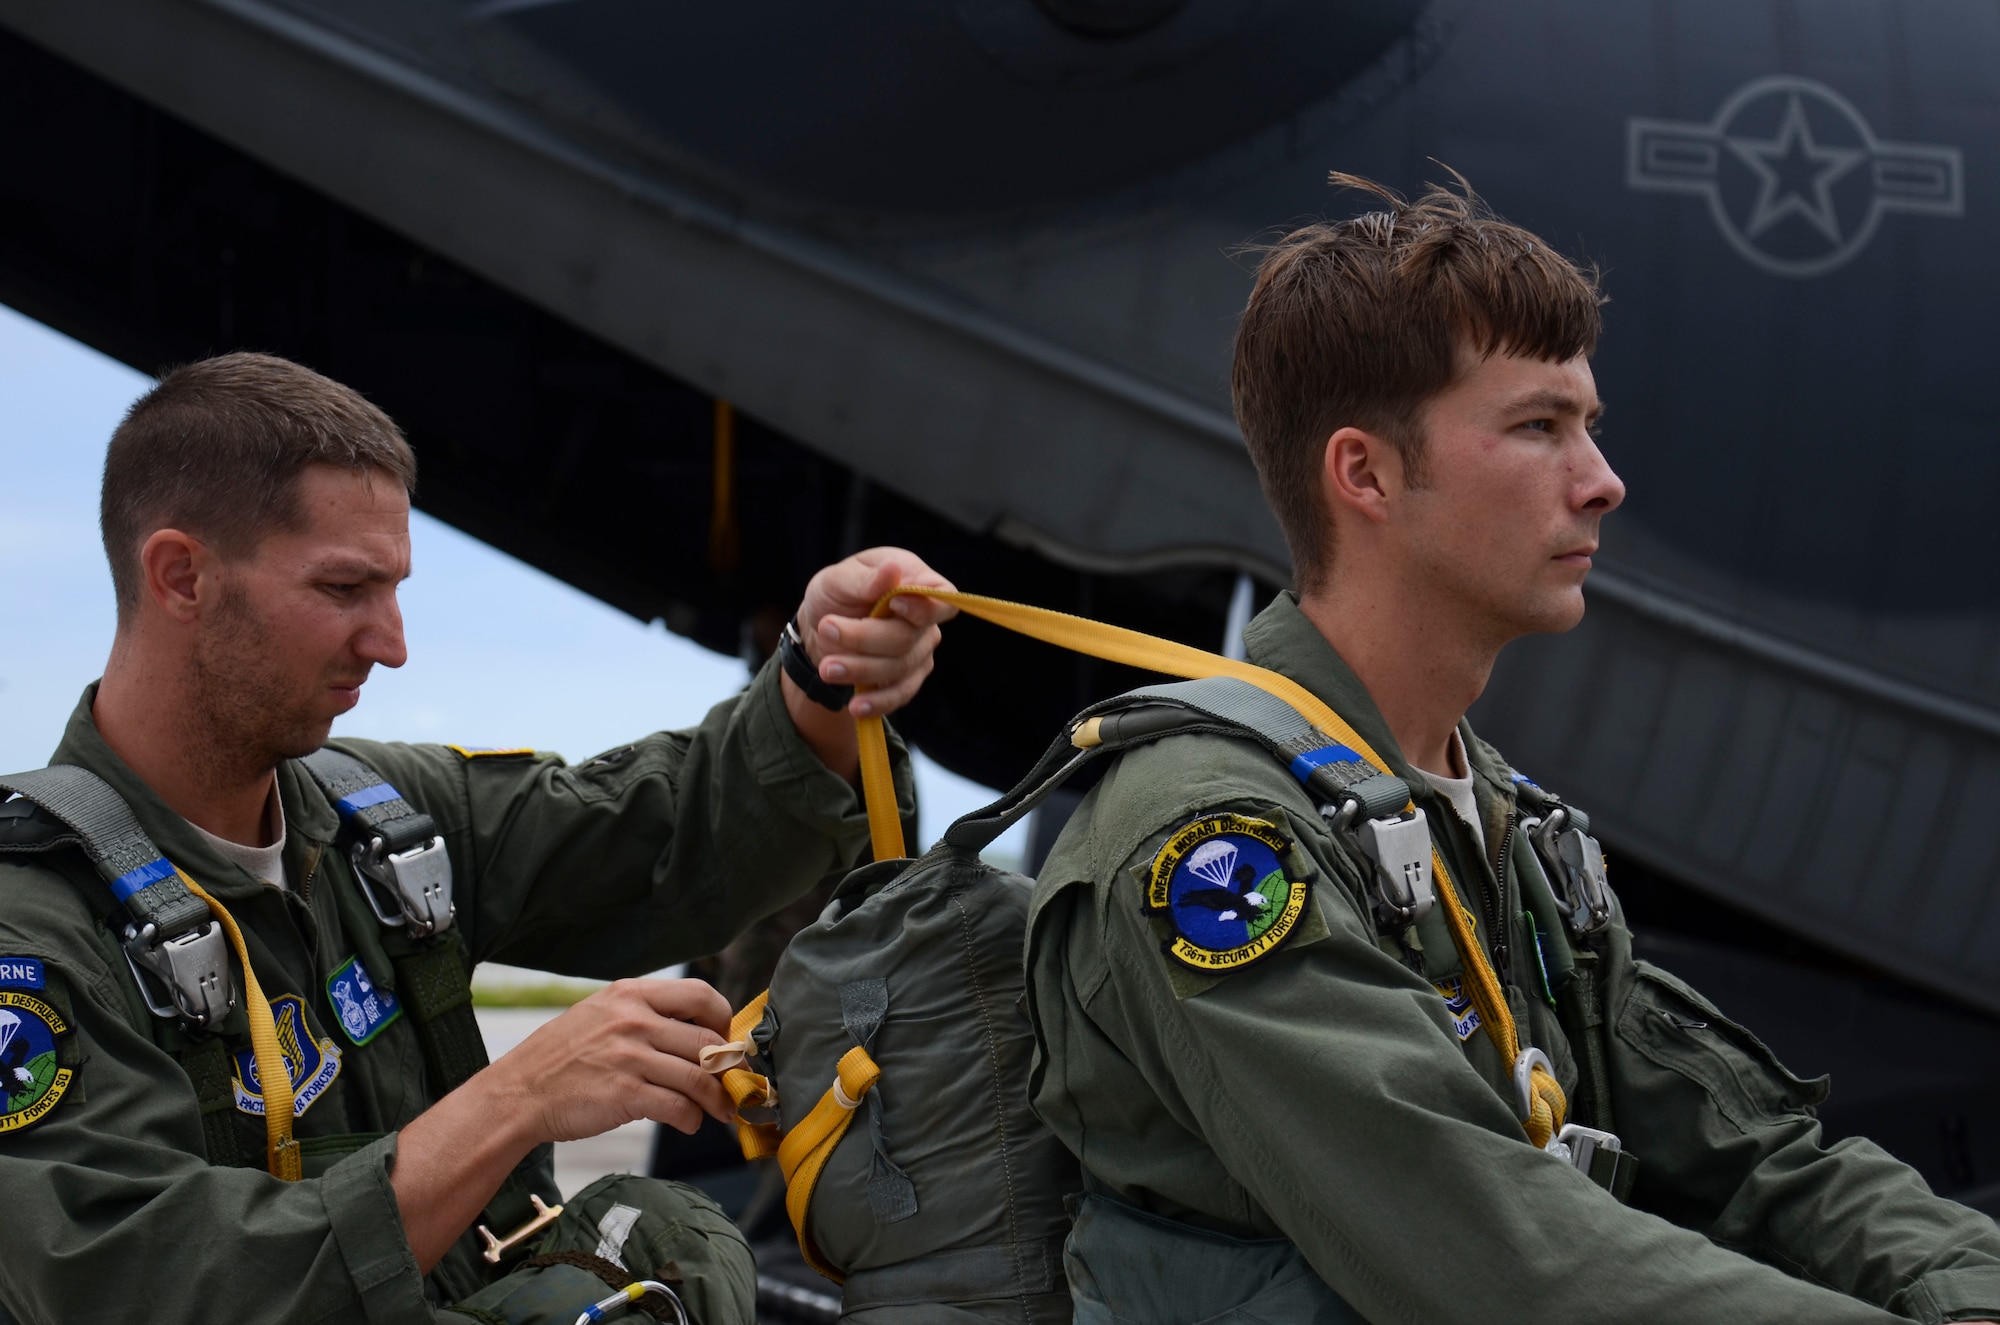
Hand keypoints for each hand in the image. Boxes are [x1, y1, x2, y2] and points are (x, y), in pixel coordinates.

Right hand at [390, 977, 735, 1271]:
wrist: (519, 1093)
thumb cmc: (560, 1057)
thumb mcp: (599, 1014)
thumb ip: (643, 1014)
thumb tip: (694, 1030)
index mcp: (630, 995)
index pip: (700, 995)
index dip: (722, 1020)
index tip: (724, 1040)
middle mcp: (633, 1020)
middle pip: (706, 1041)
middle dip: (726, 1068)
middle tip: (731, 1084)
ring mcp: (630, 1057)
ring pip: (699, 1077)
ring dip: (717, 1099)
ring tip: (721, 1111)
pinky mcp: (625, 1095)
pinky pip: (678, 1107)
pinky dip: (692, 1119)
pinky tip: (689, 1123)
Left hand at [794, 547, 956, 719]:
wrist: (822, 626)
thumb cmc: (836, 593)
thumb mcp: (839, 578)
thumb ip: (866, 578)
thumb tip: (892, 570)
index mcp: (916, 581)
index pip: (943, 597)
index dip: (924, 607)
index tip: (894, 605)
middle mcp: (924, 619)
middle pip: (908, 637)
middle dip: (864, 638)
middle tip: (826, 629)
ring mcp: (919, 650)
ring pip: (899, 668)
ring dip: (860, 670)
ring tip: (827, 668)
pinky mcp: (908, 678)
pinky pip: (900, 694)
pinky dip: (878, 702)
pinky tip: (857, 706)